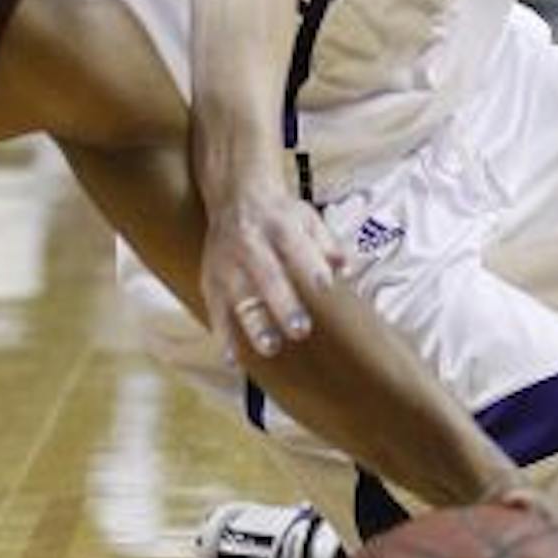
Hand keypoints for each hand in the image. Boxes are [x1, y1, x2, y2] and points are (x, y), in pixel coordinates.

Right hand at [201, 179, 344, 362]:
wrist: (235, 198)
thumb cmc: (279, 215)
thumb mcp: (307, 218)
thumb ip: (327, 245)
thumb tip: (346, 268)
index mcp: (278, 226)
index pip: (296, 247)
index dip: (310, 266)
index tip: (325, 286)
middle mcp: (250, 244)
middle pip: (266, 276)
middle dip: (283, 304)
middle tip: (300, 330)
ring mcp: (227, 264)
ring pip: (240, 297)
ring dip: (254, 324)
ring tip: (271, 348)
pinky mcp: (211, 281)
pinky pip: (216, 311)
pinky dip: (224, 337)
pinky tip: (235, 360)